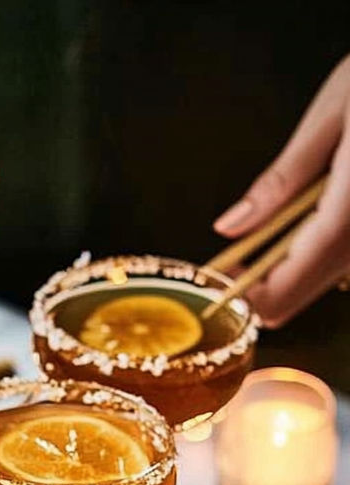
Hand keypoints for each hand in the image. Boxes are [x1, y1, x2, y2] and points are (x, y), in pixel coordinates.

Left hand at [214, 54, 349, 325]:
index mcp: (348, 214)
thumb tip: (229, 227)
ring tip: (259, 234)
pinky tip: (291, 225)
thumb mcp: (330, 118)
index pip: (281, 289)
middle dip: (252, 289)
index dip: (237, 293)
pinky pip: (333, 263)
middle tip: (229, 257)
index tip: (212, 273)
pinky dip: (302, 256)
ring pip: (312, 286)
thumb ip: (279, 182)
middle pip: (292, 301)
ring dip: (276, 274)